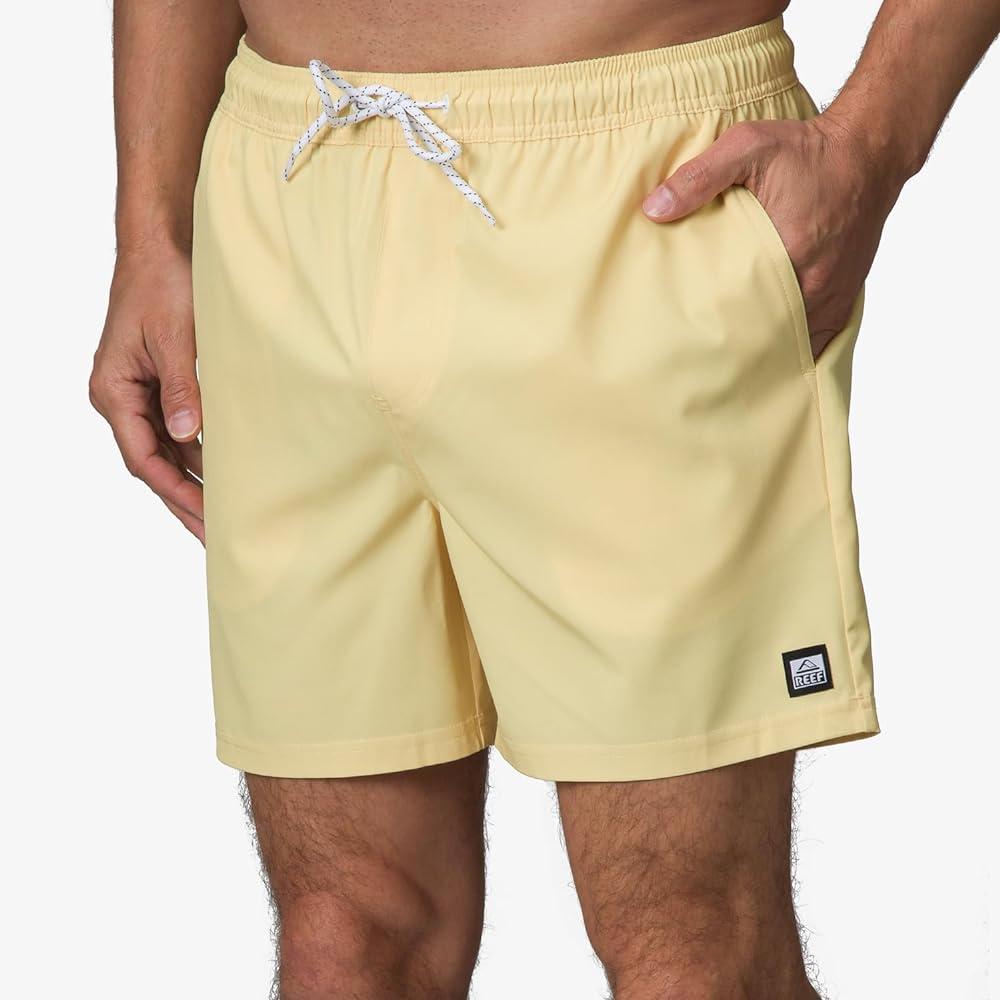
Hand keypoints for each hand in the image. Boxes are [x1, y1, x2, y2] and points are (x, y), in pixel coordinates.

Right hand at [90, 243, 204, 542]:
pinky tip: (221, 475)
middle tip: (215, 537)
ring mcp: (139, 394)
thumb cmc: (163, 284)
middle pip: (153, 464)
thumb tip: (186, 436)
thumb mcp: (176, 338)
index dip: (175, 491)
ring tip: (222, 516)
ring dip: (192, 482)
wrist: (161, 248)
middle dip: (184, 501)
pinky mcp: (159, 386)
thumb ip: (181, 389)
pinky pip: (177, 431)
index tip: (205, 516)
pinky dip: (198, 454)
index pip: (142, 458)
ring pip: (165, 452)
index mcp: (114, 391)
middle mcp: (121, 398)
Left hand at [642, 113, 902, 356]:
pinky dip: (796, 348)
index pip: (744, 310)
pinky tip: (771, 356)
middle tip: (703, 361)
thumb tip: (653, 208)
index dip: (717, 329)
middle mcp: (817, 283)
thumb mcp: (748, 146)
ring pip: (795, 342)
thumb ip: (699, 177)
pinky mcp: (846, 295)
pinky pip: (820, 338)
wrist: (869, 151)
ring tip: (732, 365)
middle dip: (738, 347)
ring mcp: (835, 294)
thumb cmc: (808, 149)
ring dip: (766, 350)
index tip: (690, 339)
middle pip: (769, 334)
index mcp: (790, 253)